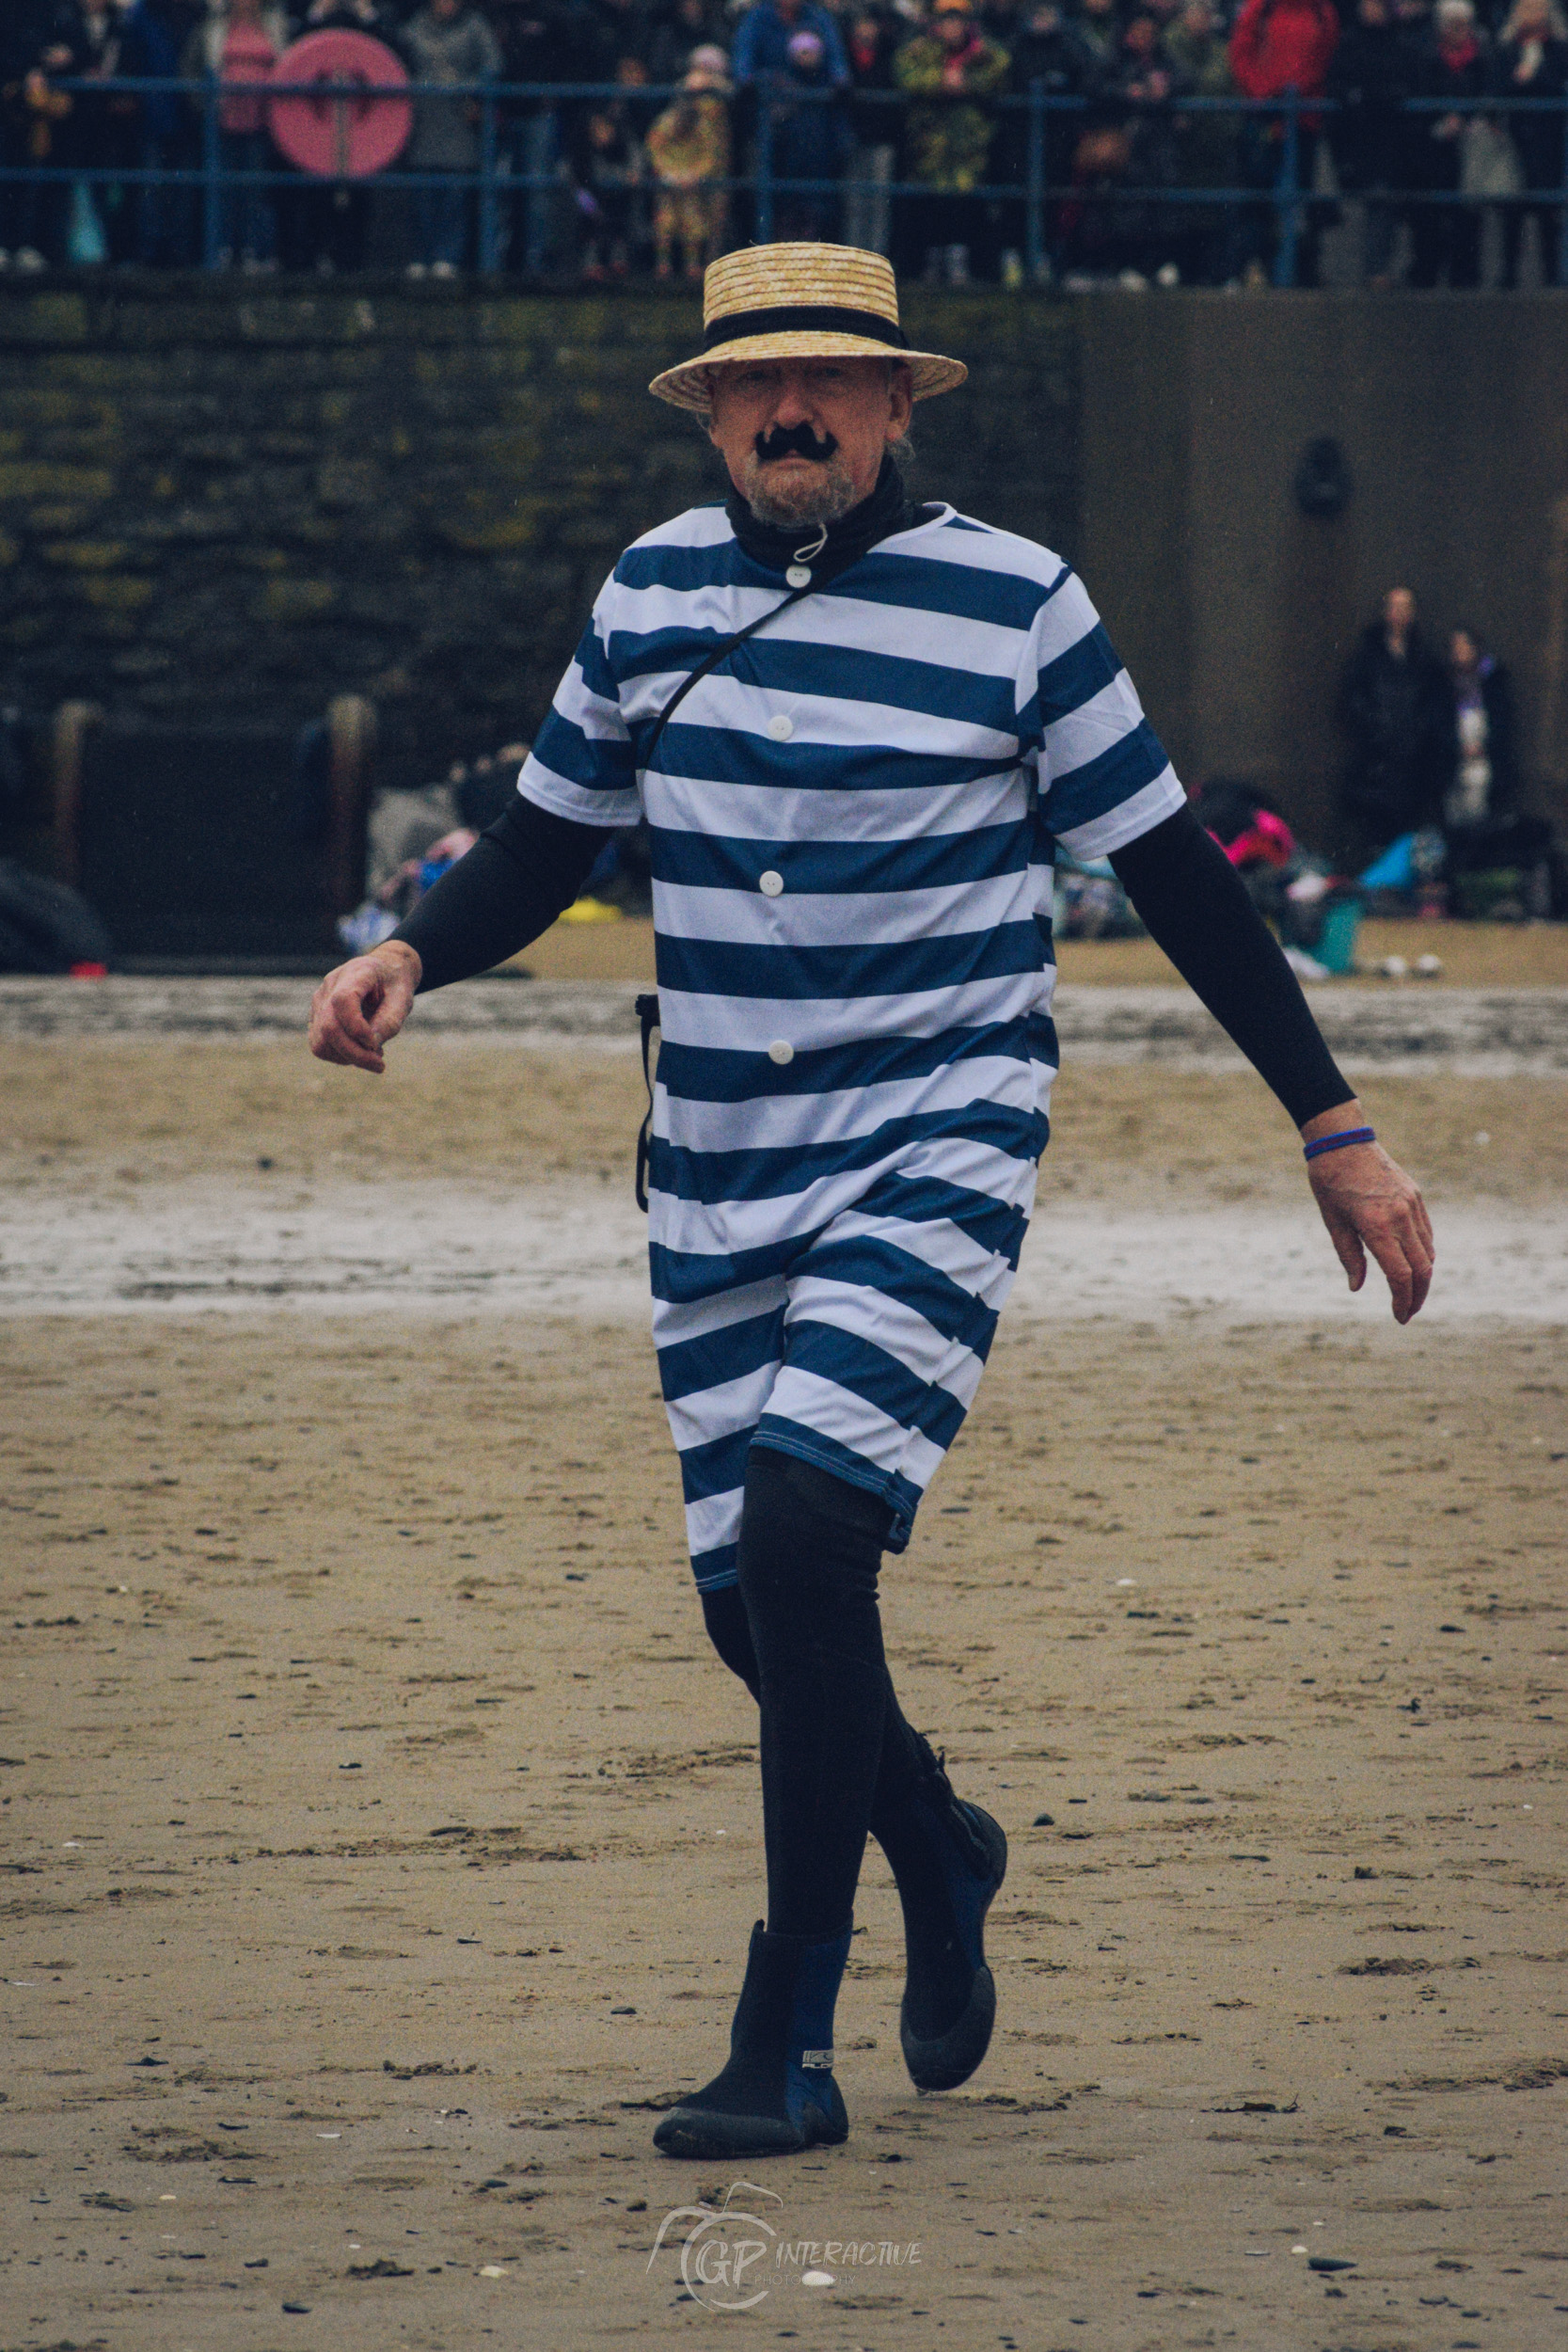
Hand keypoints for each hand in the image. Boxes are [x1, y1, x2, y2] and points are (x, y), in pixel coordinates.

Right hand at [308, 940, 420, 1074]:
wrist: (384, 972)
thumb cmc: (395, 985)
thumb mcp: (403, 999)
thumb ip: (389, 1021)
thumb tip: (371, 1047)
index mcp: (355, 972)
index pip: (342, 1000)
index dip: (357, 1028)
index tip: (376, 1044)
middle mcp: (330, 985)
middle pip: (329, 1027)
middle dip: (355, 1053)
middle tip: (380, 1065)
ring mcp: (319, 1001)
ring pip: (320, 1041)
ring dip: (347, 1057)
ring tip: (373, 1054)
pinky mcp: (316, 1016)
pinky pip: (319, 1045)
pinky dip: (339, 1055)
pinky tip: (360, 1050)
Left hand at [1302, 1103, 1434, 1324]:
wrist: (1343, 1142)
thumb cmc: (1330, 1183)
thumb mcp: (1334, 1223)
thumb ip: (1350, 1257)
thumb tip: (1357, 1288)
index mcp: (1377, 1226)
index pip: (1400, 1275)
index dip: (1402, 1300)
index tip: (1398, 1316)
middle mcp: (1400, 1216)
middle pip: (1422, 1269)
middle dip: (1417, 1296)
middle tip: (1407, 1313)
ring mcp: (1412, 1205)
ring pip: (1428, 1252)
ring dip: (1422, 1277)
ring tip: (1409, 1293)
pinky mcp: (1416, 1197)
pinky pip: (1426, 1233)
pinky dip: (1423, 1254)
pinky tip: (1412, 1264)